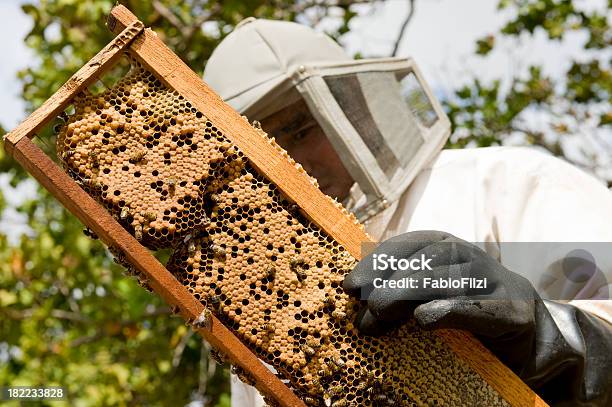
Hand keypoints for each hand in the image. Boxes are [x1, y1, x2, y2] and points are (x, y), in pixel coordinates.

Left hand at [343, 230, 536, 371]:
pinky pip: (478, 308)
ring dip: (407, 295)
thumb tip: (358, 312)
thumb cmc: (464, 311)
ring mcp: (493, 280)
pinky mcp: (511, 310)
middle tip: (365, 311)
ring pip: (446, 278)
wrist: (527, 334)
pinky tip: (423, 319)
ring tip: (381, 315)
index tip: (350, 286)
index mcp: (445, 246)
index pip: (406, 245)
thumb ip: (397, 295)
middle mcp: (468, 255)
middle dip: (387, 285)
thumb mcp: (427, 295)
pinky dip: (449, 311)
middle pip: (423, 261)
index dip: (376, 262)